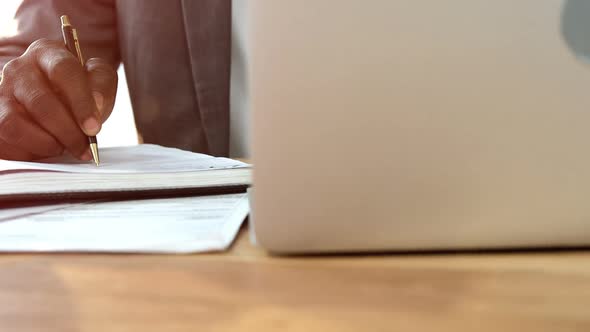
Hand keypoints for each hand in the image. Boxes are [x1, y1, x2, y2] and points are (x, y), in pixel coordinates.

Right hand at [0, 39, 117, 160]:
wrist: (59, 102)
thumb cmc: (79, 91)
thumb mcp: (99, 82)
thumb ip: (102, 86)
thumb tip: (96, 101)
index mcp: (48, 53)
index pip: (63, 71)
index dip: (80, 102)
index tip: (93, 127)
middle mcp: (20, 68)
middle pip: (40, 101)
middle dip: (67, 130)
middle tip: (85, 146)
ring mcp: (2, 90)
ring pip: (16, 121)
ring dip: (47, 142)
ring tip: (66, 147)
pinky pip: (7, 135)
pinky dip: (31, 147)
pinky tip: (49, 147)